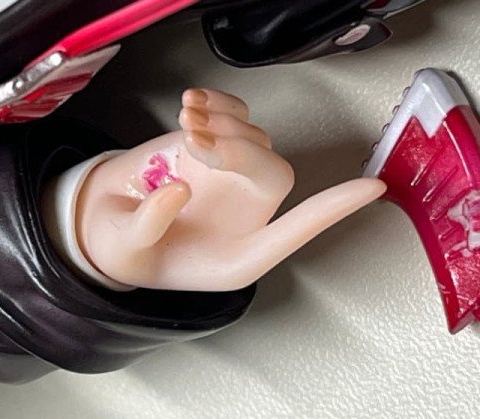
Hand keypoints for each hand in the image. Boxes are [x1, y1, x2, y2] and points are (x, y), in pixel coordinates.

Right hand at [75, 89, 385, 290]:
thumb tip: (180, 188)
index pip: (298, 230)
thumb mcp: (126, 248)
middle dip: (238, 149)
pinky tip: (196, 105)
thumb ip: (151, 223)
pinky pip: (237, 119)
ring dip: (223, 123)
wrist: (106, 223)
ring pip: (255, 139)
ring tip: (184, 123)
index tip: (373, 189)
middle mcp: (245, 213)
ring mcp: (233, 180)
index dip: (335, 209)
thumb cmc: (128, 249)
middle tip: (196, 139)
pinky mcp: (215, 151)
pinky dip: (221, 105)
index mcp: (239, 253)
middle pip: (272, 172)